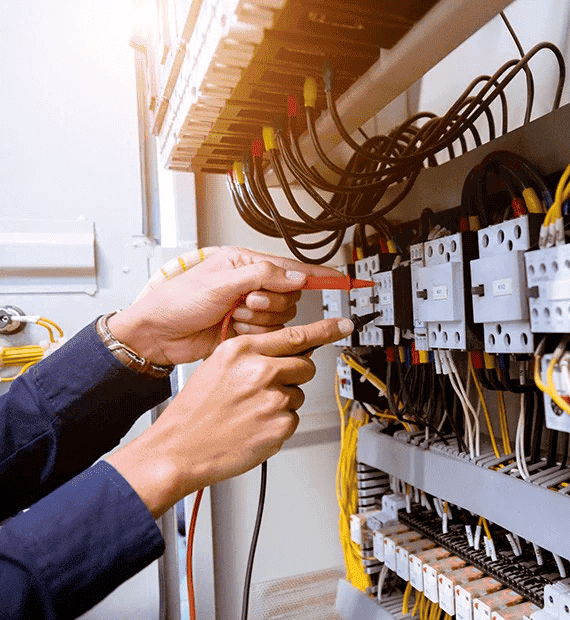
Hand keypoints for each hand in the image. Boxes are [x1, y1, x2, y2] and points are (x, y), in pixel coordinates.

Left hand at [107, 247, 343, 364]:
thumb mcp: (220, 282)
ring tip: (231, 318)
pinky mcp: (246, 331)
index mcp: (245, 263)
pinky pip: (268, 335)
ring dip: (257, 321)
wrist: (157, 334)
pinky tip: (230, 330)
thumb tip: (295, 276)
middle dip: (268, 304)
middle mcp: (250, 284)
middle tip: (244, 303)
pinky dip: (251, 335)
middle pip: (289, 296)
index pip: (291, 266)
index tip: (341, 277)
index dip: (318, 273)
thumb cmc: (176, 301)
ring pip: (280, 318)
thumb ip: (262, 276)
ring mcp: (248, 309)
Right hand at [107, 317, 352, 517]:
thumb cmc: (195, 412)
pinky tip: (253, 428)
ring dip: (282, 403)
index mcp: (243, 351)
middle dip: (293, 377)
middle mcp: (260, 370)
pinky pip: (293, 419)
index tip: (344, 325)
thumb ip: (253, 355)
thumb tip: (286, 351)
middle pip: (306, 366)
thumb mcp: (218, 366)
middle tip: (266, 391)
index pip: (296, 335)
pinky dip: (278, 425)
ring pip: (298, 394)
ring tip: (251, 413)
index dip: (326, 329)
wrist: (177, 449)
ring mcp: (272, 397)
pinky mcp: (280, 424)